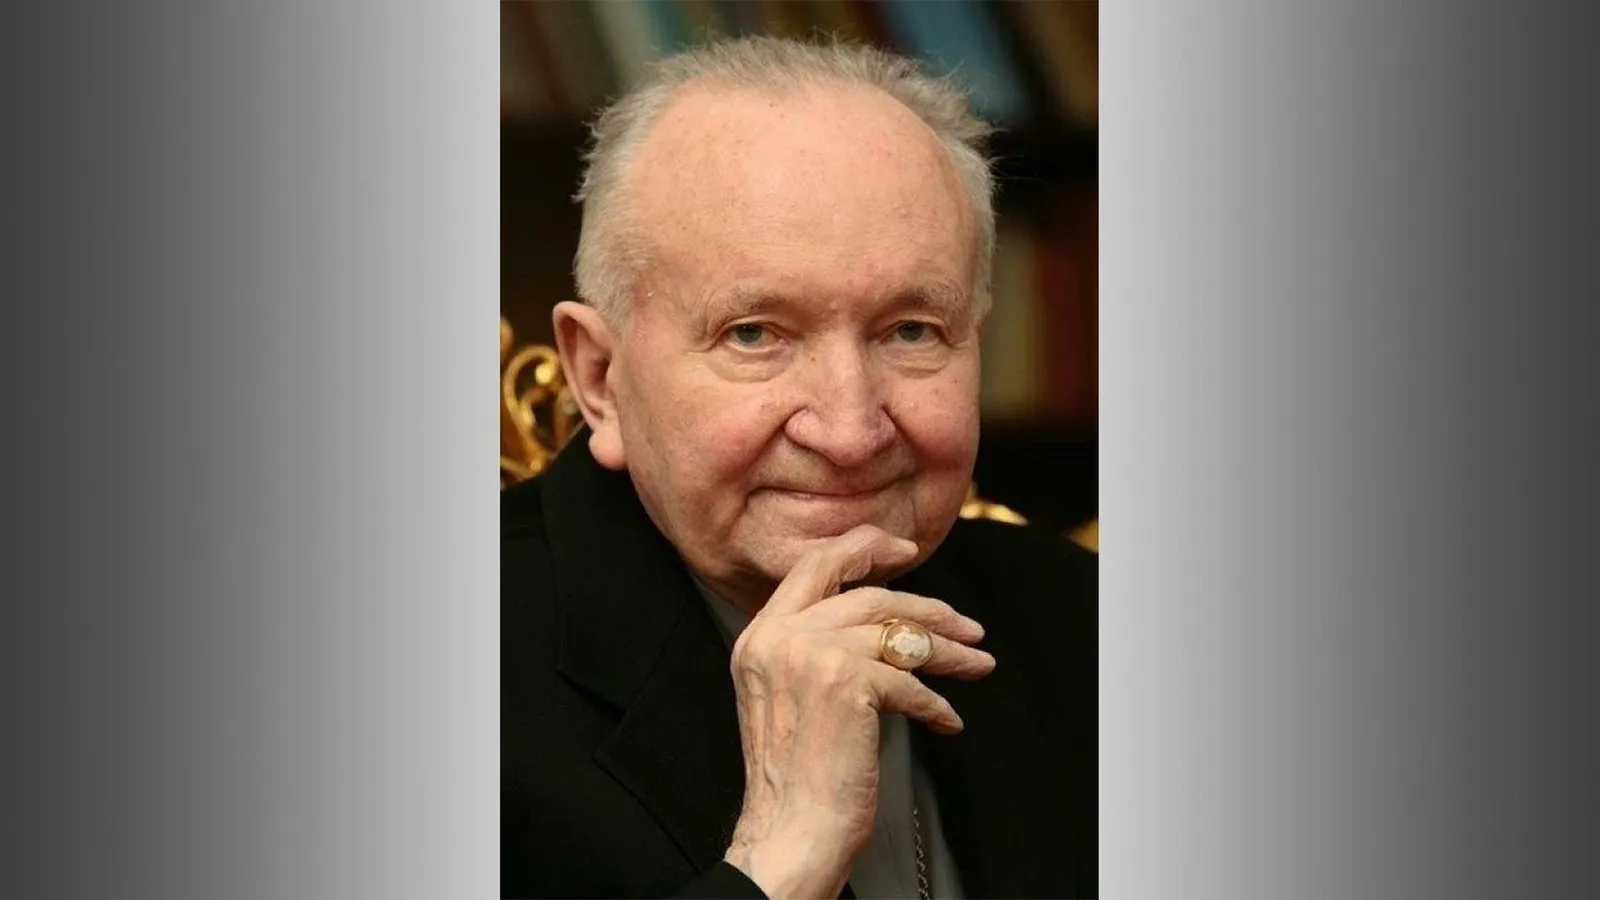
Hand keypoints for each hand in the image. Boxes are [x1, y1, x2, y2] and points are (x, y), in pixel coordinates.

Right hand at [722, 525, 995, 897]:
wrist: (788, 829)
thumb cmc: (795, 774)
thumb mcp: (788, 693)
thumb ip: (817, 646)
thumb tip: (887, 622)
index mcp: (761, 634)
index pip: (816, 564)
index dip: (865, 549)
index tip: (905, 552)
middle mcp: (780, 636)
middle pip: (870, 596)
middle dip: (929, 609)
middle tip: (968, 626)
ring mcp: (812, 655)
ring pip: (899, 635)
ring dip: (949, 652)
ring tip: (977, 664)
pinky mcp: (847, 683)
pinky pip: (910, 682)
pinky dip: (936, 704)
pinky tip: (946, 721)